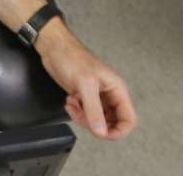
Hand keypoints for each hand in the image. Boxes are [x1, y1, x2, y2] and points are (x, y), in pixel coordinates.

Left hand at [35, 20, 136, 140]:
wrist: (54, 49)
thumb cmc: (72, 57)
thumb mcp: (85, 84)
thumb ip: (93, 110)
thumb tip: (101, 132)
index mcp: (117, 89)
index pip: (128, 120)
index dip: (118, 132)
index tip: (102, 134)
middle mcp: (109, 95)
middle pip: (111, 124)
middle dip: (95, 125)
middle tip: (82, 117)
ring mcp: (96, 97)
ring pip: (96, 121)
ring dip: (83, 118)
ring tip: (73, 105)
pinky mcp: (84, 97)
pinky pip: (85, 115)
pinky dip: (76, 113)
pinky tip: (70, 102)